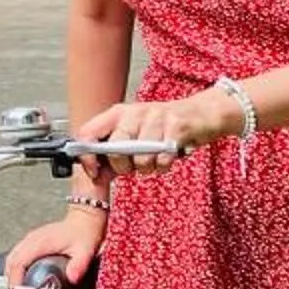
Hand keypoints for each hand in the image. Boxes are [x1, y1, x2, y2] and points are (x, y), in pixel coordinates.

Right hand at [5, 202, 107, 288]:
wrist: (85, 218)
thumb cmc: (85, 232)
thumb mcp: (86, 250)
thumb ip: (79, 264)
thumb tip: (72, 277)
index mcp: (40, 242)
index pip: (18, 263)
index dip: (16, 281)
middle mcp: (31, 240)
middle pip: (11, 263)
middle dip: (11, 284)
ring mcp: (30, 240)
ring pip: (11, 260)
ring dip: (11, 277)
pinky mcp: (32, 242)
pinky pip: (16, 256)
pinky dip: (15, 270)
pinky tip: (21, 280)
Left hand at [76, 85, 242, 159]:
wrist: (201, 113)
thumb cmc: (163, 127)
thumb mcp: (134, 134)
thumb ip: (113, 153)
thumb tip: (95, 175)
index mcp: (118, 113)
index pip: (87, 132)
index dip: (87, 157)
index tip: (95, 171)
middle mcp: (134, 112)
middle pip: (116, 149)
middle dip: (124, 167)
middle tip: (135, 166)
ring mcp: (156, 117)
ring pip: (140, 158)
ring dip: (148, 167)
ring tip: (154, 159)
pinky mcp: (176, 126)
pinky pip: (163, 158)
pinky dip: (164, 165)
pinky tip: (167, 158)